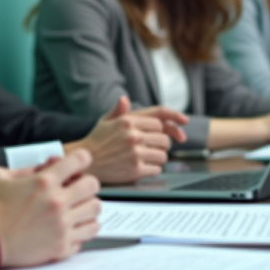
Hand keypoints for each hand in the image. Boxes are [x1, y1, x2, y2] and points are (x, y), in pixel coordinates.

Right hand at [0, 149, 100, 267]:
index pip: (80, 160)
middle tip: (78, 190)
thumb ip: (26, 167)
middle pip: (93, 185)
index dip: (80, 159)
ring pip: (95, 209)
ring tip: (78, 209)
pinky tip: (72, 227)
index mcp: (44, 181)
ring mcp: (62, 225)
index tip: (78, 165)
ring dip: (88, 206)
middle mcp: (57, 202)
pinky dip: (83, 229)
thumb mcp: (0, 176)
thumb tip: (48, 165)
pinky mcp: (62, 246)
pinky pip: (88, 233)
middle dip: (86, 184)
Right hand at [66, 96, 188, 183]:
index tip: (183, 124)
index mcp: (128, 121)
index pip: (159, 121)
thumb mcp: (105, 121)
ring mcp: (135, 153)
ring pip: (163, 155)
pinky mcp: (135, 170)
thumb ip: (119, 111)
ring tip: (147, 157)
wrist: (86, 162)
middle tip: (154, 147)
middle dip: (163, 144)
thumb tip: (125, 99)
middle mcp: (134, 135)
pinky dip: (153, 169)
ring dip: (159, 157)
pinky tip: (142, 167)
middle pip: (165, 139)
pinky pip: (157, 169)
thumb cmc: (96, 141)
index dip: (170, 122)